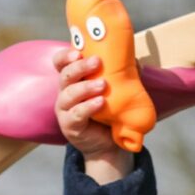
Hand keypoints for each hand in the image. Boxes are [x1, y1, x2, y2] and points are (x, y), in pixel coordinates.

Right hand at [54, 47, 132, 182]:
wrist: (109, 143)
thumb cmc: (109, 112)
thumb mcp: (115, 91)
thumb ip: (121, 75)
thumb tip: (134, 61)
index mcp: (73, 80)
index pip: (60, 63)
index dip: (65, 56)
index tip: (78, 52)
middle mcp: (64, 92)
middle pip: (65, 75)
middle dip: (80, 67)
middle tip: (97, 62)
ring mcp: (65, 110)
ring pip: (69, 94)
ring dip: (86, 87)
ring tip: (103, 84)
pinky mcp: (70, 125)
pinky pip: (76, 114)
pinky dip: (88, 107)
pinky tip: (100, 102)